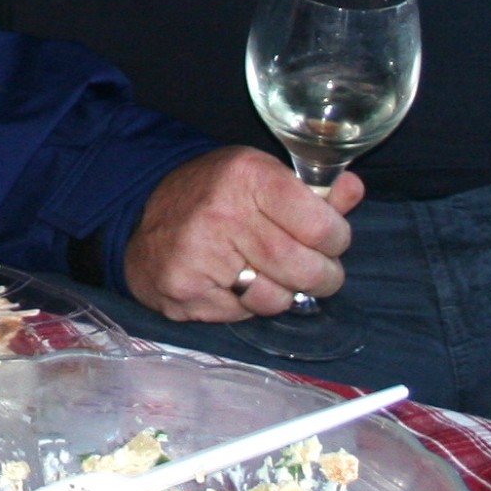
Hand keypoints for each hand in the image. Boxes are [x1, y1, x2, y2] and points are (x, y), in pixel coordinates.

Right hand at [122, 146, 364, 322]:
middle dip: (321, 277)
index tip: (329, 240)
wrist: (138, 219)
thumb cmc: (211, 196)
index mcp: (247, 175)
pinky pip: (242, 314)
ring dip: (283, 294)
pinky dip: (246, 305)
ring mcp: (200, 254)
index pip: (321, 225)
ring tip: (268, 275)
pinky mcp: (185, 290)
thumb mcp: (258, 176)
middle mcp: (222, 212)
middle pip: (304, 268)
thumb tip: (352, 190)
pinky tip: (231, 283)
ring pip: (276, 298)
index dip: (336, 239)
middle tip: (316, 272)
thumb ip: (310, 190)